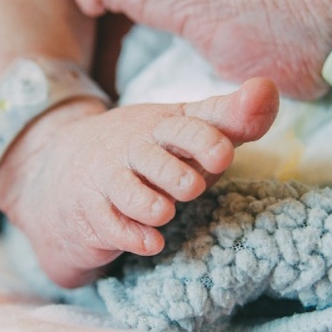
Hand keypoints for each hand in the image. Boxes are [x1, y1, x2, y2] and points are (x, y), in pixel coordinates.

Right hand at [0, 78, 279, 287]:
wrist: (63, 168)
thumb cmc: (147, 150)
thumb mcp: (187, 127)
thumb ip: (232, 115)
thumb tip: (268, 88)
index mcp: (165, 126)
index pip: (186, 127)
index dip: (205, 139)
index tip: (224, 155)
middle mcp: (135, 149)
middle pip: (155, 159)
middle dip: (173, 174)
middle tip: (192, 186)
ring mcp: (109, 181)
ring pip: (128, 192)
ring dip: (148, 203)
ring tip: (166, 212)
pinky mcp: (92, 213)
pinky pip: (109, 226)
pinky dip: (130, 236)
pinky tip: (150, 244)